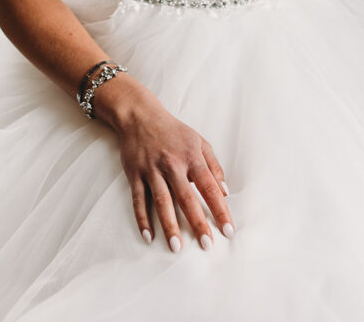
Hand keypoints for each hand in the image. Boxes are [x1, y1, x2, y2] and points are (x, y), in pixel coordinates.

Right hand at [96, 75, 233, 251]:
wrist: (140, 116)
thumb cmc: (174, 132)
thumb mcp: (199, 142)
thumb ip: (214, 166)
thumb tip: (224, 192)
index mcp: (191, 156)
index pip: (209, 186)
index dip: (220, 209)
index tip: (227, 230)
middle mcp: (172, 164)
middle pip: (186, 197)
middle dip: (197, 222)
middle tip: (206, 245)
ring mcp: (152, 170)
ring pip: (162, 201)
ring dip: (169, 225)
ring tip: (177, 247)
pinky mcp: (135, 174)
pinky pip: (139, 200)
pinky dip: (142, 219)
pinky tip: (149, 236)